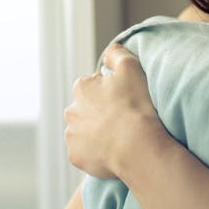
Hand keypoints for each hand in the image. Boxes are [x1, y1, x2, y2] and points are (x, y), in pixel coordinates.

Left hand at [63, 44, 166, 178]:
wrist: (137, 146)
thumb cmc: (135, 105)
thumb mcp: (131, 67)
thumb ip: (116, 53)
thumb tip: (109, 51)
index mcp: (81, 88)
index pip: (93, 86)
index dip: (110, 92)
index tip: (124, 100)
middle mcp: (71, 110)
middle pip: (86, 109)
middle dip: (99, 112)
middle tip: (122, 119)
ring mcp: (72, 135)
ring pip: (83, 131)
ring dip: (96, 132)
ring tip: (118, 136)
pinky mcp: (76, 156)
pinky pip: (84, 152)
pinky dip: (95, 152)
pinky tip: (111, 150)